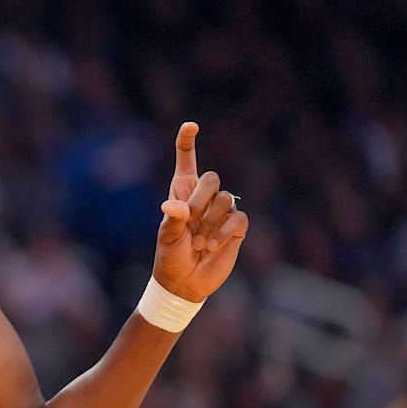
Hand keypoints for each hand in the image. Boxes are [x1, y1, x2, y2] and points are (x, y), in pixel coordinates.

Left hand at [154, 122, 247, 301]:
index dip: (187, 142)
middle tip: (189, 220)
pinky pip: (239, 218)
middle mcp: (203, 198)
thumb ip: (173, 219)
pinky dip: (224, 232)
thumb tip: (173, 206)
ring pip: (226, 199)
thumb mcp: (167, 237)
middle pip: (212, 178)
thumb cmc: (170, 256)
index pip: (187, 160)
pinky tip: (211, 245)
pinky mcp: (236, 228)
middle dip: (201, 198)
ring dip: (210, 222)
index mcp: (182, 192)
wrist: (185, 282)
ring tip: (198, 242)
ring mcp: (221, 212)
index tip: (191, 125)